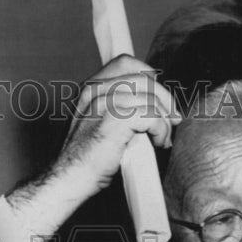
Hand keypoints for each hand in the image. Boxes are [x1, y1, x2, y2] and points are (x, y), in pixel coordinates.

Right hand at [55, 54, 180, 192]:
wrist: (69, 179)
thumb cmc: (85, 158)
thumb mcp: (96, 122)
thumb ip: (117, 106)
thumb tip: (152, 102)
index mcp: (90, 88)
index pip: (126, 63)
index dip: (149, 77)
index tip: (159, 98)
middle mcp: (95, 91)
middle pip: (144, 79)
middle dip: (165, 99)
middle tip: (172, 119)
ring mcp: (104, 103)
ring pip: (151, 99)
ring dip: (164, 120)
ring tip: (162, 138)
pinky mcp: (115, 120)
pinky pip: (152, 116)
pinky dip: (161, 130)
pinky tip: (158, 143)